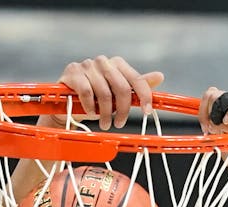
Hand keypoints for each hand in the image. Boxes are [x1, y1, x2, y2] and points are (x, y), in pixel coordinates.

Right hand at [49, 55, 163, 130]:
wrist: (67, 101)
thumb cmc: (96, 97)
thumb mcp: (118, 93)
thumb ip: (137, 86)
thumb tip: (160, 76)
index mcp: (117, 64)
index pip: (136, 79)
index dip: (144, 96)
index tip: (147, 112)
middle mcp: (103, 61)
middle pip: (122, 88)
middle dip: (123, 110)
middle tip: (119, 123)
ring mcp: (87, 65)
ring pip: (104, 93)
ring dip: (105, 113)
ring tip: (105, 123)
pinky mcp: (73, 72)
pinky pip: (87, 92)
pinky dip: (90, 107)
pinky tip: (90, 113)